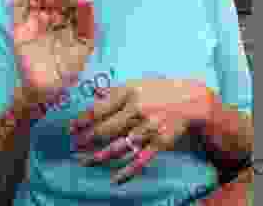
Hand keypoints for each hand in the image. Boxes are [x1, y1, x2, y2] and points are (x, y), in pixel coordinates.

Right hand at [12, 0, 95, 104]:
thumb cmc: (67, 69)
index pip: (71, 0)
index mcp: (66, 19)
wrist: (49, 89)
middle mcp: (50, 16)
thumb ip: (86, 22)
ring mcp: (35, 20)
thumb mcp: (84, 44)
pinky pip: (17, 6)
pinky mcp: (21, 28)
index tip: (82, 0)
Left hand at [69, 78, 212, 183]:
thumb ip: (114, 90)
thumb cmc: (160, 90)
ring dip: (100, 156)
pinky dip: (127, 172)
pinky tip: (114, 179)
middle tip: (75, 146)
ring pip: (120, 146)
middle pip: (106, 129)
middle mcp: (138, 110)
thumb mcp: (137, 83)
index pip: (99, 109)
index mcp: (130, 93)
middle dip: (87, 139)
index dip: (82, 120)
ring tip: (86, 162)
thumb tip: (92, 92)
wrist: (192, 100)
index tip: (70, 128)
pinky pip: (141, 160)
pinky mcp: (160, 142)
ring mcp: (149, 127)